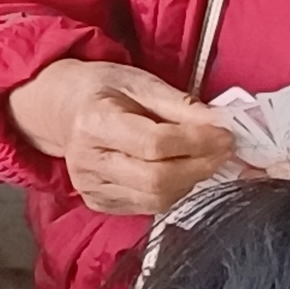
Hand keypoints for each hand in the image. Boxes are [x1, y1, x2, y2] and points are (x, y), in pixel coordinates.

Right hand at [6, 58, 237, 216]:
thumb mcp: (139, 81)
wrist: (64, 110)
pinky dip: (174, 190)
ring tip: (203, 158)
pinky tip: (179, 170)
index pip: (154, 143)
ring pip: (157, 199)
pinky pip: (149, 207)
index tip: (225, 134)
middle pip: (157, 179)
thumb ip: (179, 104)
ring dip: (191, 180)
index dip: (196, 142)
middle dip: (200, 166)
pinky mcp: (98, 203)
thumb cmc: (103, 91)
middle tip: (224, 150)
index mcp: (93, 123)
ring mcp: (91, 187)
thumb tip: (218, 122)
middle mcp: (87, 161)